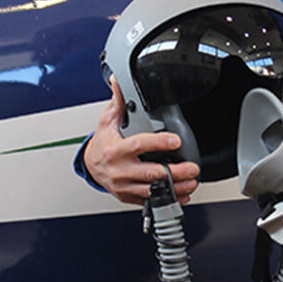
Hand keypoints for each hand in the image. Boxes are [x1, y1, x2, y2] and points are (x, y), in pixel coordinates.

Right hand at [81, 76, 199, 204]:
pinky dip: (168, 199)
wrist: (90, 165)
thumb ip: (118, 101)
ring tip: (192, 182)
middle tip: (192, 168)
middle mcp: (121, 170)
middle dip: (175, 172)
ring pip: (153, 191)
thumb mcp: (108, 120)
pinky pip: (150, 200)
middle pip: (151, 173)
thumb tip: (118, 80)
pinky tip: (182, 194)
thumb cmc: (103, 143)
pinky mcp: (129, 196)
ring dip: (175, 188)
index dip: (158, 144)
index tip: (175, 141)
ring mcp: (125, 186)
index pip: (139, 146)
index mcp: (116, 150)